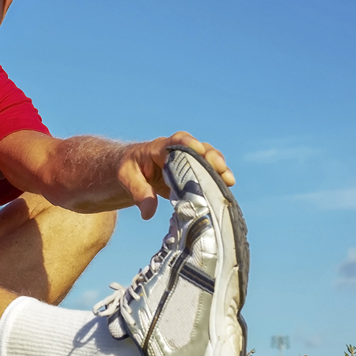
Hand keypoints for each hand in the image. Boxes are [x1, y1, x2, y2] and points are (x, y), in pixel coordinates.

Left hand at [118, 131, 234, 219]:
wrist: (133, 169)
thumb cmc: (129, 170)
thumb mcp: (127, 179)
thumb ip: (138, 193)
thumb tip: (148, 214)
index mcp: (158, 148)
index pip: (175, 141)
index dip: (188, 143)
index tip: (197, 149)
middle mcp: (177, 150)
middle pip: (198, 148)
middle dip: (210, 156)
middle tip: (218, 168)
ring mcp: (187, 160)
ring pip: (208, 158)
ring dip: (219, 167)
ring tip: (228, 180)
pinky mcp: (193, 171)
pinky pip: (209, 171)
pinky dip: (218, 178)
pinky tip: (227, 187)